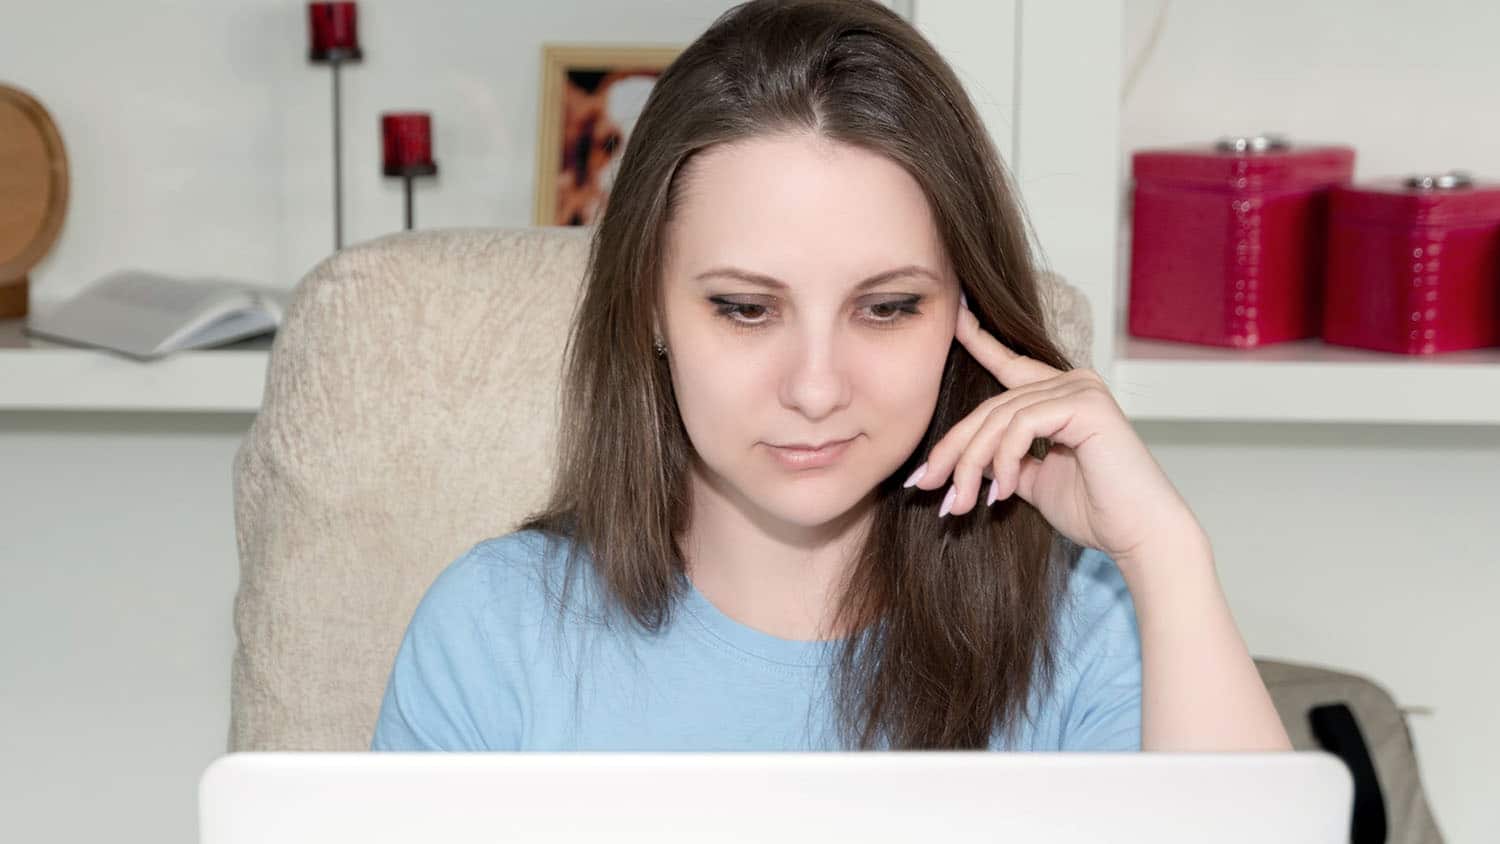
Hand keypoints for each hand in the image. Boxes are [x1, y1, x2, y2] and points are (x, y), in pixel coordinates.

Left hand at [904, 297, 1205, 570]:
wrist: (1139, 535)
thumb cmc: (1096, 512)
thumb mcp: (1034, 482)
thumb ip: (1004, 462)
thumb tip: (965, 460)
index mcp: (1062, 396)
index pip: (1010, 365)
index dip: (980, 342)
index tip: (955, 319)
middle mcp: (1072, 382)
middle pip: (991, 407)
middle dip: (952, 449)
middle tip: (924, 486)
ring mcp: (1080, 389)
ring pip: (999, 418)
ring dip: (971, 464)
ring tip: (961, 504)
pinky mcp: (1086, 404)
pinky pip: (1022, 425)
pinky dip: (1004, 460)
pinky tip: (1002, 492)